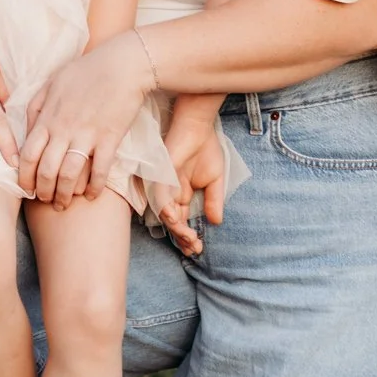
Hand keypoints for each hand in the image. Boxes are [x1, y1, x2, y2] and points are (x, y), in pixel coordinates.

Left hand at [18, 32, 150, 209]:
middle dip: (42, 191)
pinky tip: (92, 195)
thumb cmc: (87, 70)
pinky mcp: (109, 138)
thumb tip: (26, 131)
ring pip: (68, 175)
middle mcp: (64, 129)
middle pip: (45, 170)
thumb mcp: (52, 82)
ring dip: (64, 195)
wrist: (123, 64)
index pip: (27, 155)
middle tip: (45, 199)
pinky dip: (94, 187)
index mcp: (48, 117)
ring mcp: (87, 135)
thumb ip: (36, 107)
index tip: (25, 188)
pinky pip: (99, 171)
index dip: (24, 177)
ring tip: (64, 203)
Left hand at [155, 122, 227, 258]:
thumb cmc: (205, 149)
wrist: (198, 128)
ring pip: (165, 215)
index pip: (182, 222)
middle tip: (195, 247)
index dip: (188, 237)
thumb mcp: (215, 181)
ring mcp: (164, 187)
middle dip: (183, 238)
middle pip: (173, 224)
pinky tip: (177, 220)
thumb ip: (214, 201)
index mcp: (182, 196)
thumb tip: (216, 223)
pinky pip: (159, 198)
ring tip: (190, 238)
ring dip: (177, 229)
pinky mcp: (160, 178)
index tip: (198, 248)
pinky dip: (167, 211)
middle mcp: (170, 195)